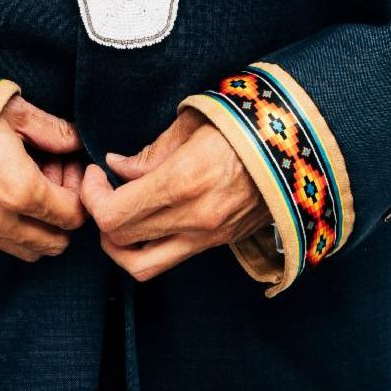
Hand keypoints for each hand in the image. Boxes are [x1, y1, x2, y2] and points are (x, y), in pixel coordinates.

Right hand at [0, 93, 88, 262]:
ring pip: (30, 250)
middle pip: (56, 242)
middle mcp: (1, 220)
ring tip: (32, 183)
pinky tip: (8, 192)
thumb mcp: (13, 111)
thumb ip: (52, 130)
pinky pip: (3, 244)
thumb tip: (77, 142)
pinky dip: (17, 227)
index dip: (80, 192)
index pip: (72, 215)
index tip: (71, 166)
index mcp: (20, 190)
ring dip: (42, 224)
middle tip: (55, 174)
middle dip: (65, 213)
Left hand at [80, 108, 269, 282]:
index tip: (93, 173)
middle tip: (100, 188)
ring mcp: (206, 238)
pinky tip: (148, 216)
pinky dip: (147, 246)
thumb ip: (150, 152)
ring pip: (142, 267)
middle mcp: (191, 219)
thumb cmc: (243, 124)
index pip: (113, 214)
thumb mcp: (192, 123)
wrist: (299, 147)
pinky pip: (169, 259)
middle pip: (120, 243)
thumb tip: (117, 167)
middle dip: (99, 216)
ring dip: (119, 245)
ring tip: (118, 212)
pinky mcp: (218, 244)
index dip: (91, 196)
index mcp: (181, 183)